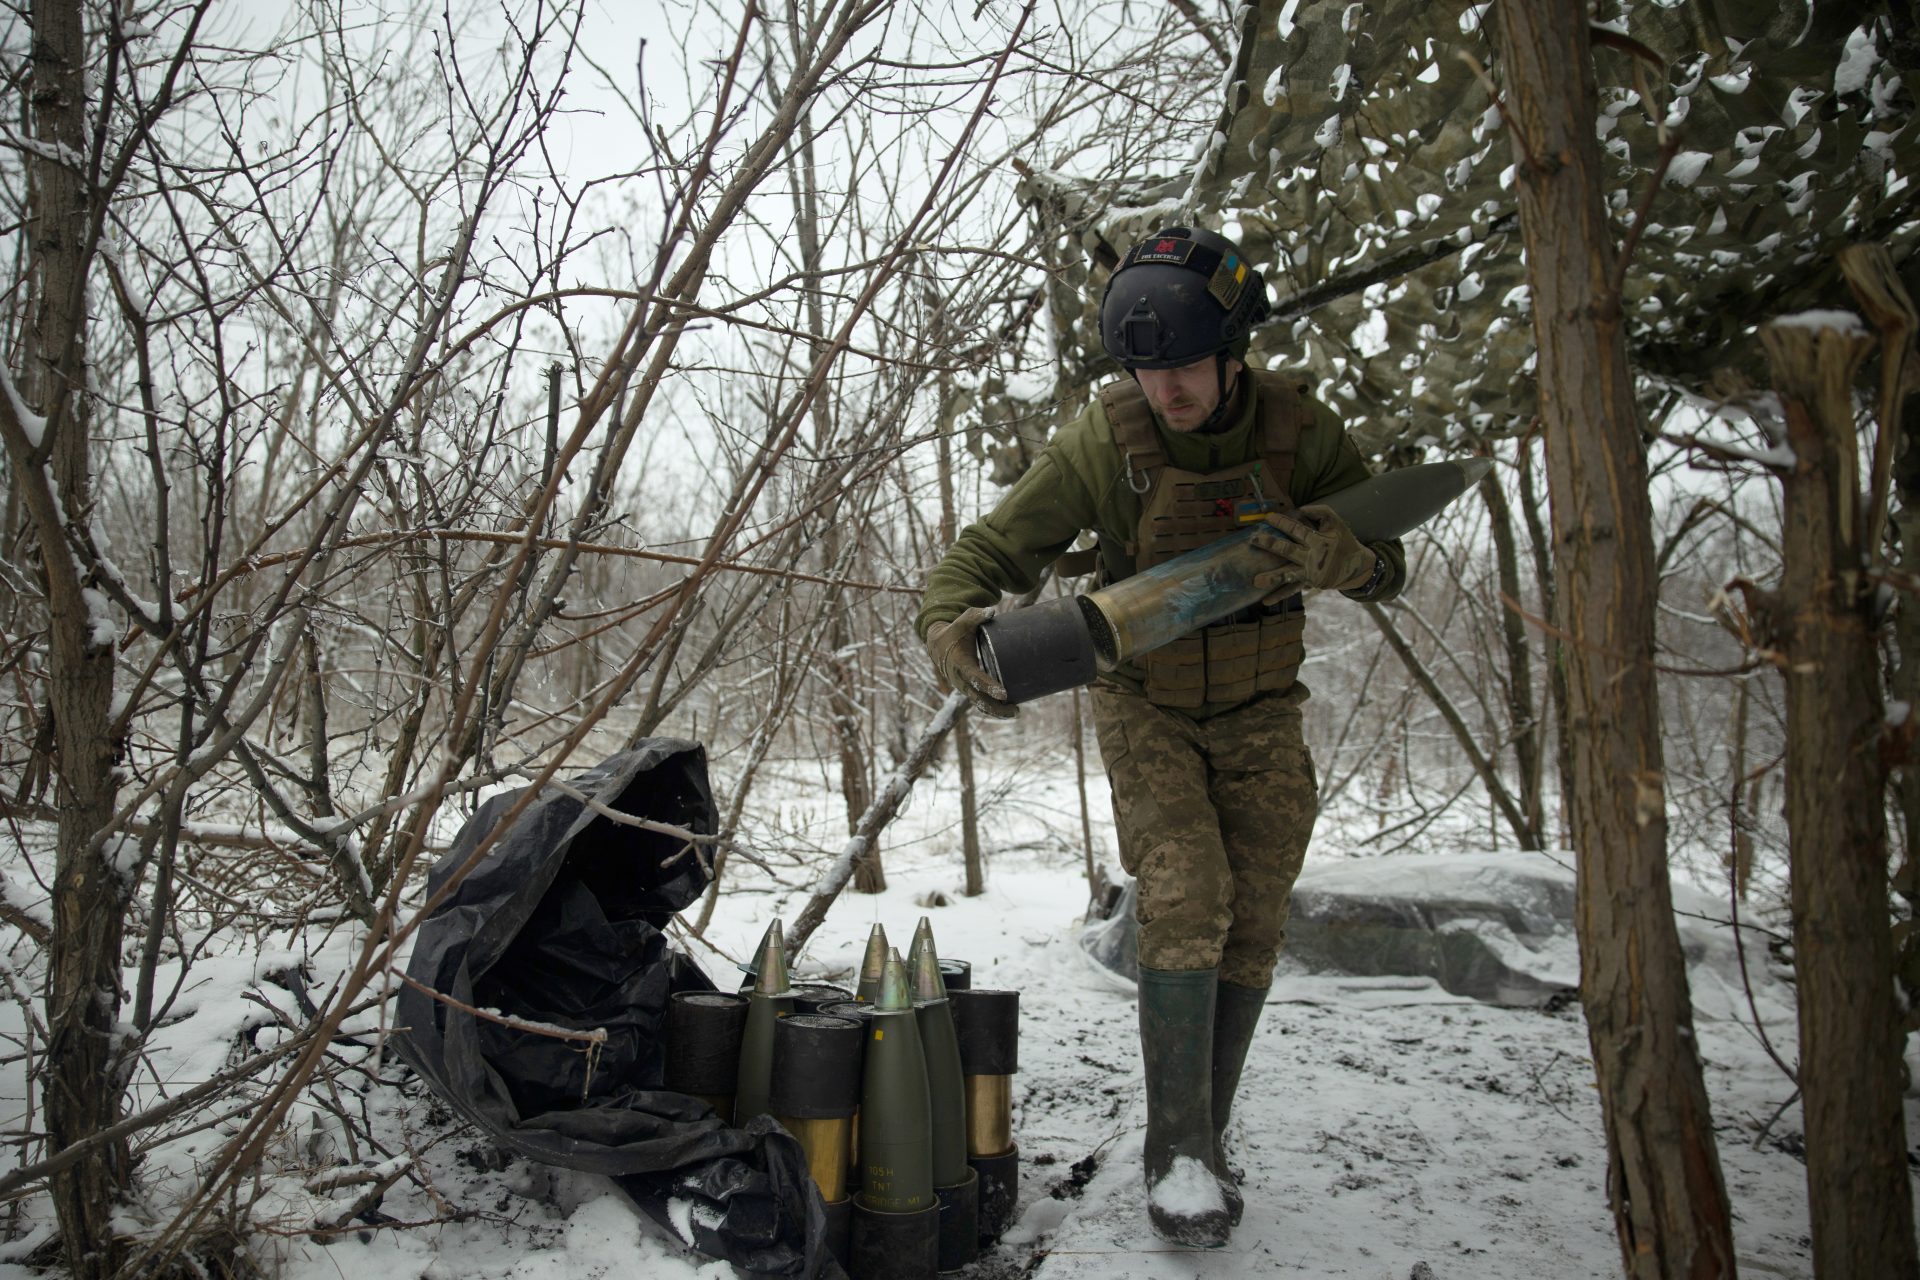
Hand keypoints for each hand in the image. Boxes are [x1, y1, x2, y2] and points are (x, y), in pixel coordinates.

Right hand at [925, 606, 1018, 719]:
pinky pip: (978, 702)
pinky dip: (991, 708)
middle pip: (978, 699)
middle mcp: (960, 679)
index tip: (1003, 694)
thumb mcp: (963, 622)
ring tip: (1015, 712)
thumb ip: (976, 616)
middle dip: (996, 707)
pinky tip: (1006, 710)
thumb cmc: (955, 631)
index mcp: (960, 664)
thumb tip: (992, 611)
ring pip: (979, 704)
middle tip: (1016, 709)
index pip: (975, 678)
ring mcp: (962, 686)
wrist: (937, 644)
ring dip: (996, 711)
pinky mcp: (966, 689)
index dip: (989, 686)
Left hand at [1250, 504, 1375, 591]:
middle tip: (1254, 540)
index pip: (1297, 530)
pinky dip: (1279, 595)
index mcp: (1319, 541)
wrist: (1357, 567)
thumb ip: (1320, 512)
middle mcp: (1313, 557)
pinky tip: (1265, 601)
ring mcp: (1310, 572)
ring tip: (1256, 581)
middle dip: (1270, 544)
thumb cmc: (1343, 541)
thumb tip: (1300, 509)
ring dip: (1272, 577)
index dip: (1283, 522)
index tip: (1267, 517)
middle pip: (1288, 550)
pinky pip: (1292, 589)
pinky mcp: (1309, 582)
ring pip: (1289, 574)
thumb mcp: (1336, 523)